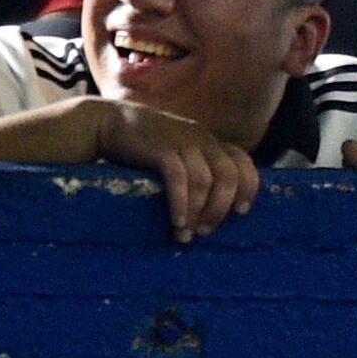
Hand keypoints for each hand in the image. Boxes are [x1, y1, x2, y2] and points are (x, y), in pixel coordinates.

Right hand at [92, 101, 257, 240]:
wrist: (107, 122)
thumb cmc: (143, 143)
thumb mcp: (177, 149)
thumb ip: (196, 166)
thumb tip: (209, 204)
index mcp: (209, 140)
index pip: (244, 162)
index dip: (249, 188)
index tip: (241, 211)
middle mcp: (201, 140)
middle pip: (228, 176)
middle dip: (221, 209)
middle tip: (206, 231)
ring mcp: (181, 143)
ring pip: (205, 181)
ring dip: (199, 212)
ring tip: (186, 235)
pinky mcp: (160, 150)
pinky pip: (179, 180)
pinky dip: (180, 204)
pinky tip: (177, 223)